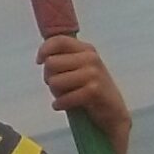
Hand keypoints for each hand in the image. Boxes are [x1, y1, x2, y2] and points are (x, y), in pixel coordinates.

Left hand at [39, 34, 132, 153]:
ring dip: (55, 93)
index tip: (39, 62)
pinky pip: (64, 97)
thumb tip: (43, 56)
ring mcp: (93, 73)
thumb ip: (64, 58)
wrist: (113, 112)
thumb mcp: (80, 68)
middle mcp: (91, 58)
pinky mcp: (94, 91)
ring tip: (64, 96)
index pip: (58, 41)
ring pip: (55, 81)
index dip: (44, 50)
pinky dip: (60, 104)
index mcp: (86, 49)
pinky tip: (63, 106)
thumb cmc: (91, 90)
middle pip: (51, 63)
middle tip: (57, 87)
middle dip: (49, 77)